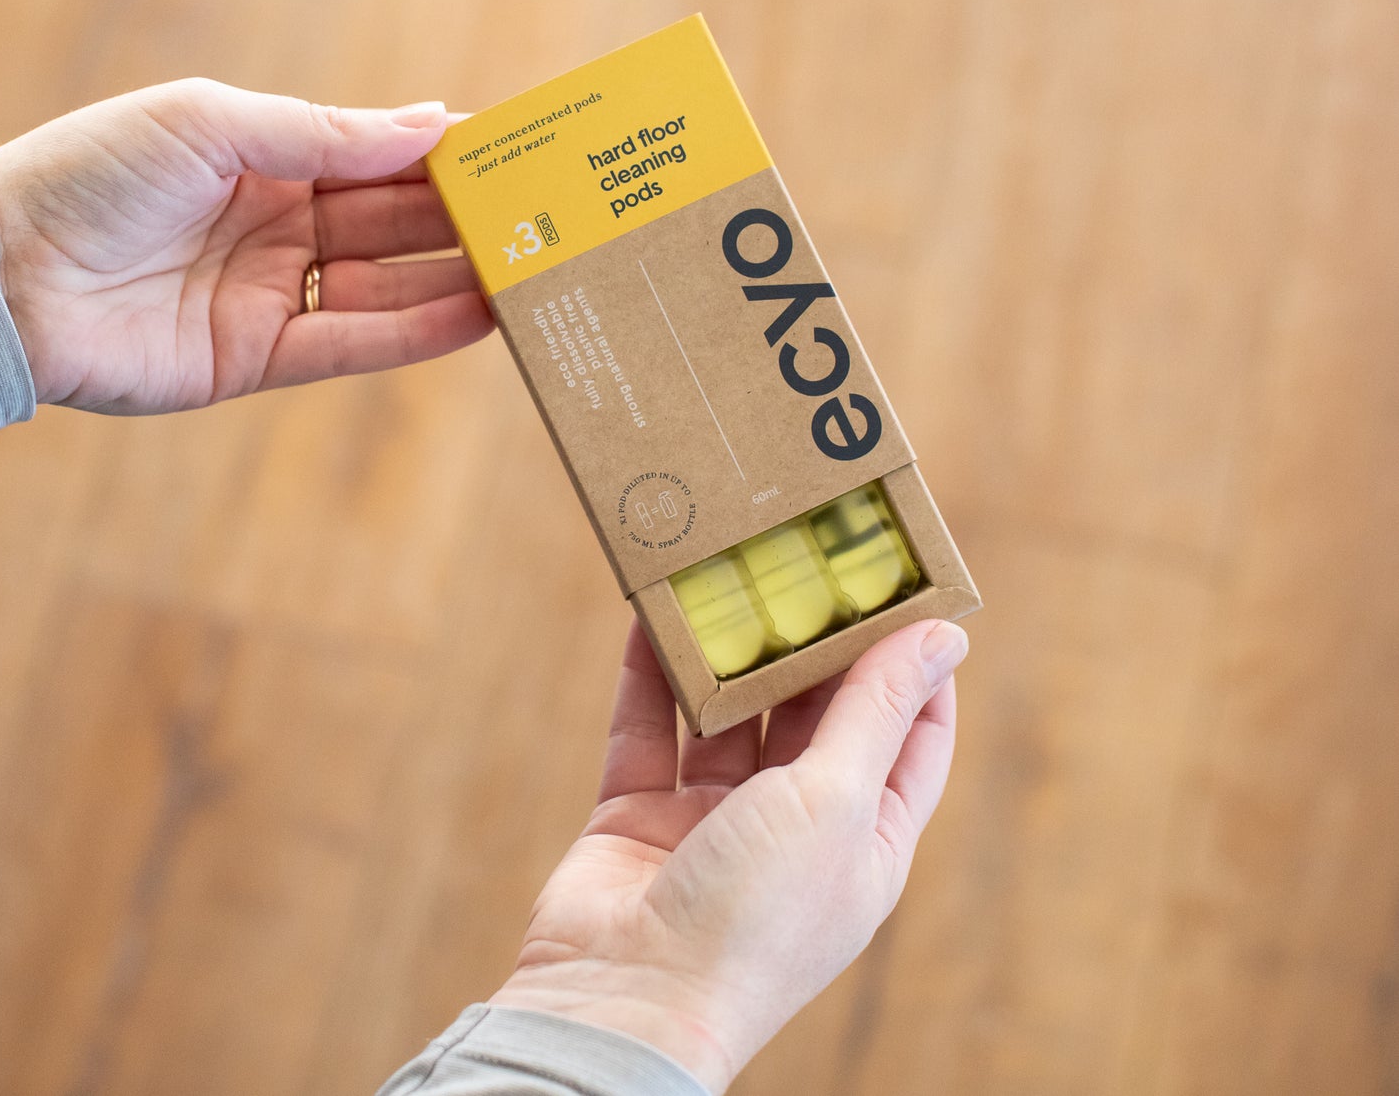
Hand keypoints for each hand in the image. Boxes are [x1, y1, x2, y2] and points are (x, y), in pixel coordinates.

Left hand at [0, 79, 492, 412]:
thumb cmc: (88, 176)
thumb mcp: (209, 125)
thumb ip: (321, 132)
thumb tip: (429, 122)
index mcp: (265, 157)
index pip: (378, 153)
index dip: (446, 151)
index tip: (520, 147)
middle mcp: (278, 226)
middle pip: (395, 220)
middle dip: (468, 216)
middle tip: (547, 213)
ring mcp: (272, 294)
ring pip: (389, 284)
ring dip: (460, 276)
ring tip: (533, 269)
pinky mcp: (259, 359)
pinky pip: (356, 344)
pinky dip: (419, 333)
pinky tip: (480, 317)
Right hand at [490, 617, 968, 1092]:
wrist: (624, 1005)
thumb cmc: (754, 916)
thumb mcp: (836, 799)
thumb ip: (876, 709)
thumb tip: (944, 635)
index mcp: (865, 839)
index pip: (911, 737)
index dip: (913, 665)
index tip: (902, 589)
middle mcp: (795, 829)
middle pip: (815, 716)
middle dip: (814, 643)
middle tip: (808, 562)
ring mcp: (714, 825)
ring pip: (728, 717)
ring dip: (729, 654)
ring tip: (730, 575)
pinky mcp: (641, 817)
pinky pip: (649, 730)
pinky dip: (652, 675)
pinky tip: (652, 617)